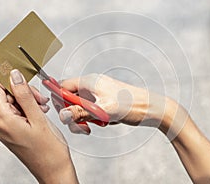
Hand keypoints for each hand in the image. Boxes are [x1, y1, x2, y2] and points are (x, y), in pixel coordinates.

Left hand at [0, 69, 77, 183]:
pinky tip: (40, 113)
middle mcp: (0, 125)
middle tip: (40, 100)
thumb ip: (25, 95)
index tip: (24, 78)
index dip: (8, 79)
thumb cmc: (50, 150)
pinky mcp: (12, 132)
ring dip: (28, 100)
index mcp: (4, 121)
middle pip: (5, 94)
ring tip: (43, 108)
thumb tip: (14, 75)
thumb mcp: (39, 118)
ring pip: (12, 102)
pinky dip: (28, 109)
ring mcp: (6, 129)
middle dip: (23, 92)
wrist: (54, 170)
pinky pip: (16, 112)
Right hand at [55, 73, 179, 135]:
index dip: (59, 99)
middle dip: (71, 114)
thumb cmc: (131, 104)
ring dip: (82, 119)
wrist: (150, 108)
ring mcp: (97, 95)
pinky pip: (90, 111)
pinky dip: (92, 119)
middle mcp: (92, 86)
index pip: (63, 85)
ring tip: (93, 126)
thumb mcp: (103, 110)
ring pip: (79, 107)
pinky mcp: (103, 103)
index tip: (62, 113)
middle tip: (80, 126)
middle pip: (69, 98)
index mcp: (90, 81)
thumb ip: (81, 112)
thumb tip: (62, 115)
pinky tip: (103, 122)